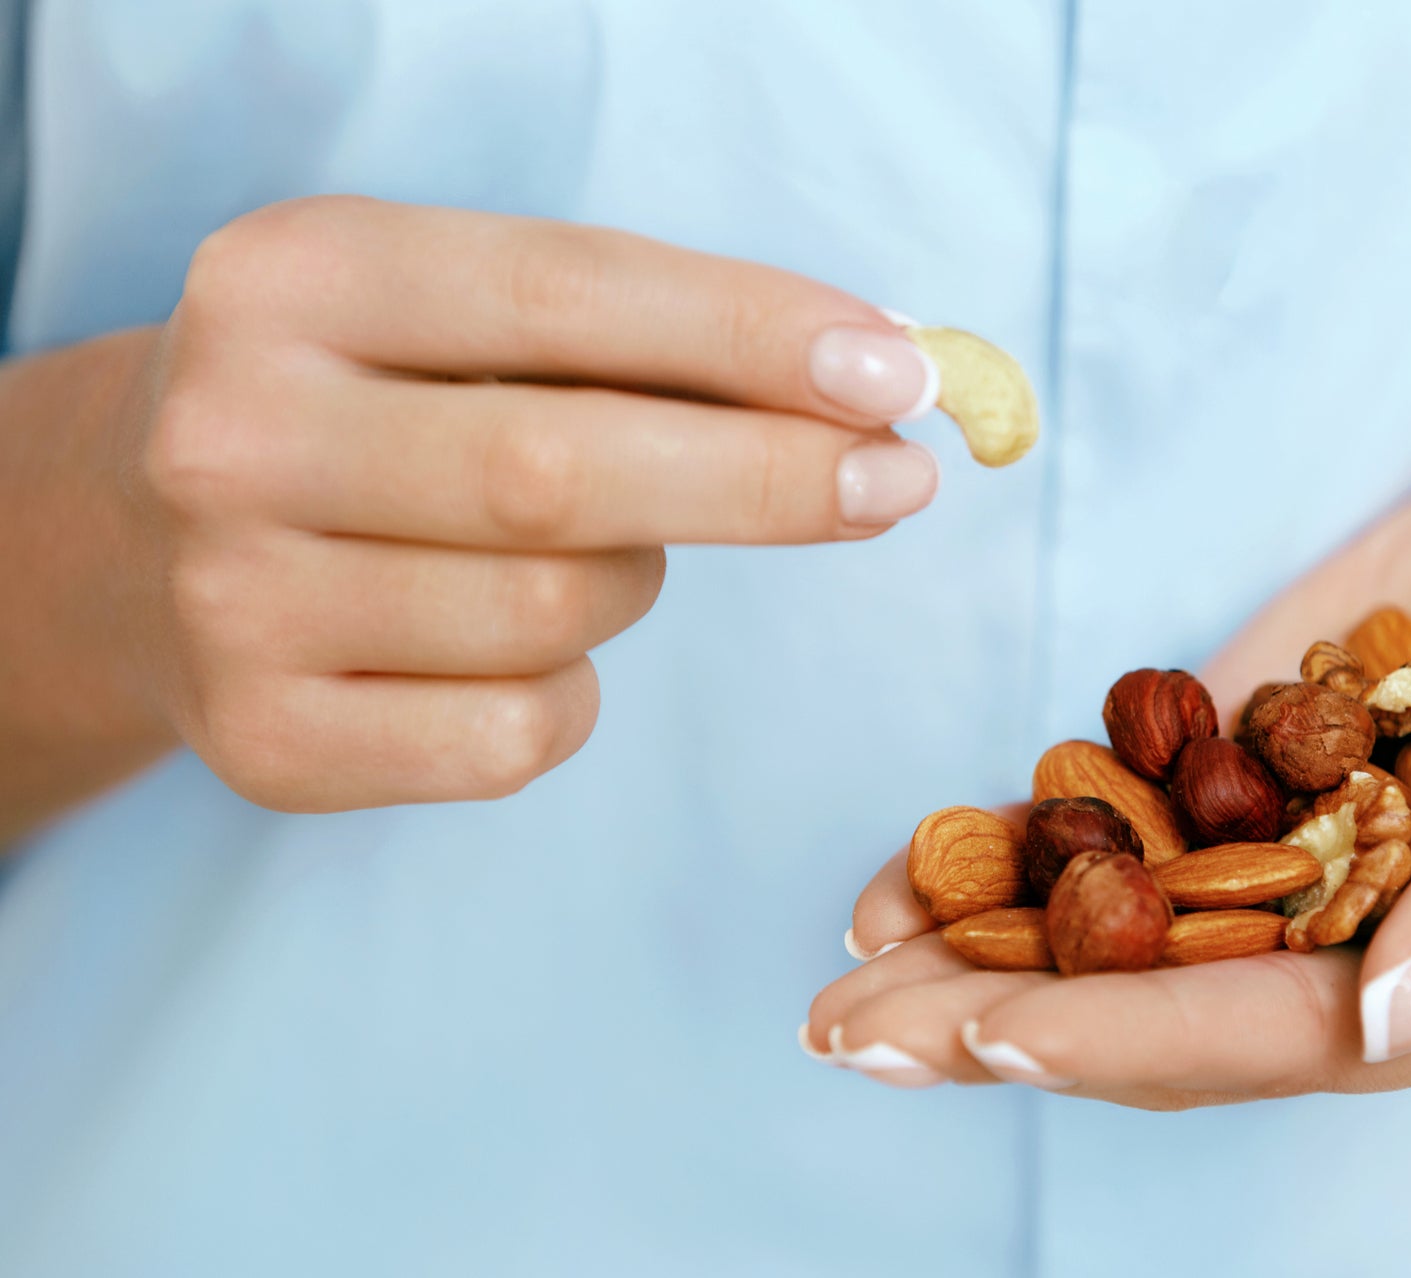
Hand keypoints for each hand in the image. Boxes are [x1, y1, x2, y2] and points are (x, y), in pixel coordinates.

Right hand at [107, 196, 939, 810]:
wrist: (135, 541)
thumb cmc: (369, 408)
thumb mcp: (454, 318)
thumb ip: (642, 338)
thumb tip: (870, 380)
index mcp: (295, 279)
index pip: (564, 297)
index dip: (749, 338)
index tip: (897, 372)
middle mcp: (235, 436)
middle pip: (563, 477)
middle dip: (767, 481)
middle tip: (895, 483)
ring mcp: (233, 603)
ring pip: (556, 615)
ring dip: (631, 585)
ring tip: (579, 548)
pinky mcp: (264, 743)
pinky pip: (516, 737)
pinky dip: (566, 695)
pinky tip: (509, 649)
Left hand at [806, 474, 1410, 1104]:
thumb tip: (1388, 1028)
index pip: (1264, 1034)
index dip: (1124, 1039)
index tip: (987, 1032)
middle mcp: (1341, 954)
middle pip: (1155, 1012)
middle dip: (998, 1022)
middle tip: (847, 1032)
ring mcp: (1276, 879)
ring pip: (1109, 944)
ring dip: (971, 958)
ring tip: (844, 972)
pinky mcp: (1230, 797)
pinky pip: (1107, 846)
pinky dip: (1006, 861)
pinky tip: (901, 879)